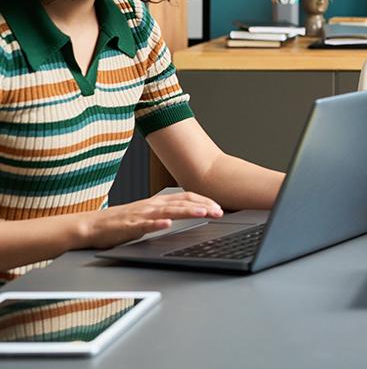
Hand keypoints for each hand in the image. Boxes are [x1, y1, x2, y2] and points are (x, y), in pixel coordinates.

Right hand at [78, 191, 222, 249]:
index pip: (185, 197)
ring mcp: (140, 215)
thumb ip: (165, 215)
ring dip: (187, 211)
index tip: (218, 206)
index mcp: (157, 202)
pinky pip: (144, 225)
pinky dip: (156, 224)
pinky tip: (167, 225)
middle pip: (181, 203)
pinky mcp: (128, 226)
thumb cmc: (119, 223)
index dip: (203, 200)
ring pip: (168, 211)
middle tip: (220, 211)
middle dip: (203, 206)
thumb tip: (185, 216)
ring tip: (202, 213)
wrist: (90, 226)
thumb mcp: (147, 216)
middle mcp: (151, 205)